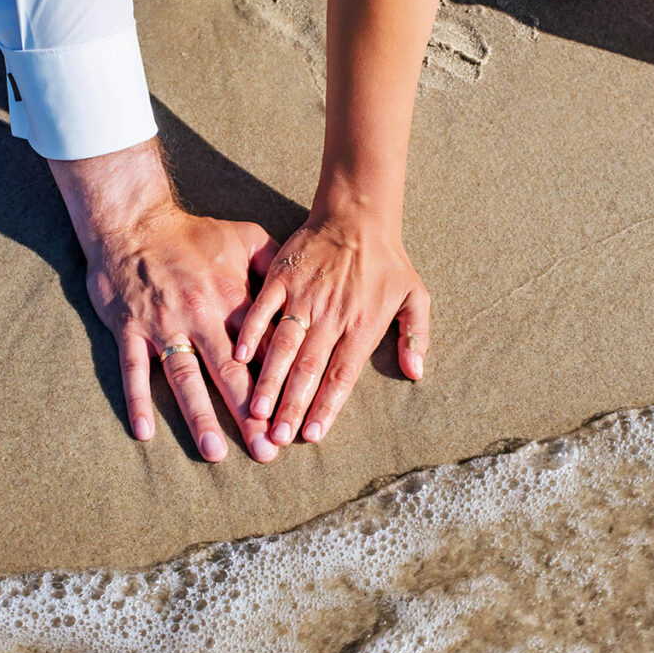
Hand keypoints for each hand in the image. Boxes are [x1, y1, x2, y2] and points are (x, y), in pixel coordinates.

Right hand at [86, 208, 279, 461]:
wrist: (134, 220)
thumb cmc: (192, 233)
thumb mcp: (244, 237)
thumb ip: (276, 263)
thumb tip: (305, 286)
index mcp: (232, 300)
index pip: (262, 351)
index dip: (280, 385)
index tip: (295, 417)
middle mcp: (200, 317)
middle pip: (229, 374)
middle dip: (249, 416)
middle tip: (266, 452)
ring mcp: (163, 326)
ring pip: (185, 378)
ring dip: (199, 416)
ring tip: (214, 452)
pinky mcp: (131, 330)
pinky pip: (134, 371)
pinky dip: (137, 401)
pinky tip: (145, 432)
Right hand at [234, 213, 429, 445]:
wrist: (358, 215)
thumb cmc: (387, 261)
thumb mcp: (416, 296)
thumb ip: (416, 336)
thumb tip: (416, 373)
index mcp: (362, 325)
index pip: (341, 376)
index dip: (326, 407)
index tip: (311, 434)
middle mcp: (331, 315)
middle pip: (309, 369)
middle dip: (292, 405)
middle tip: (277, 437)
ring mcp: (303, 296)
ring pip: (284, 345)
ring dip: (269, 379)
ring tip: (256, 409)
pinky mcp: (281, 277)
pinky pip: (262, 308)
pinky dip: (250, 332)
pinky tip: (238, 358)